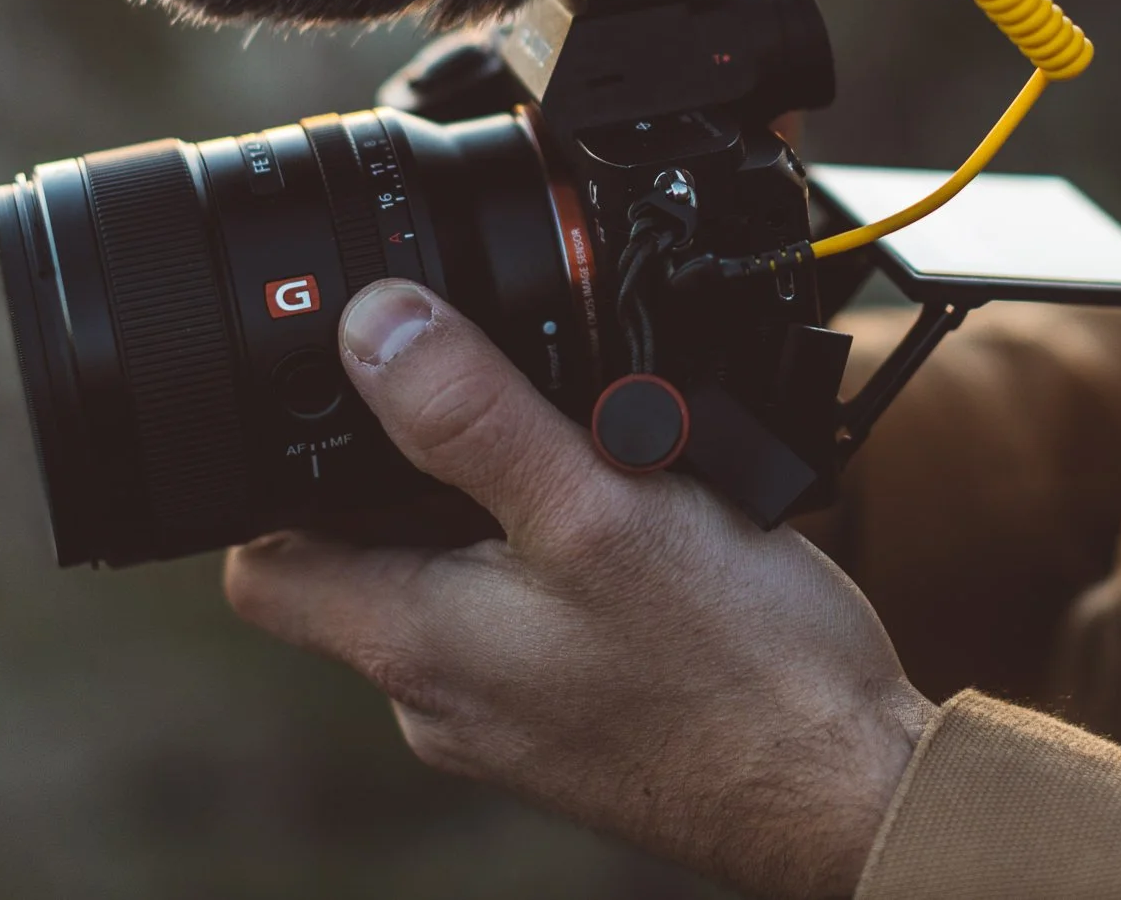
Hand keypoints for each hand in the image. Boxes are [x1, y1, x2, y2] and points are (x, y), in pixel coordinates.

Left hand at [224, 280, 935, 898]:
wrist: (854, 794)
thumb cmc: (739, 672)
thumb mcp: (599, 504)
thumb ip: (475, 415)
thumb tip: (371, 326)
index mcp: (417, 645)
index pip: (266, 567)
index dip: (274, 477)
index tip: (340, 406)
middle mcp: (446, 697)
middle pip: (369, 563)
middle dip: (422, 471)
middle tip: (514, 404)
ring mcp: (514, 720)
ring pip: (463, 585)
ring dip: (514, 510)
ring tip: (609, 461)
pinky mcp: (582, 725)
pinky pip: (537, 621)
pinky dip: (572, 561)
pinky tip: (655, 533)